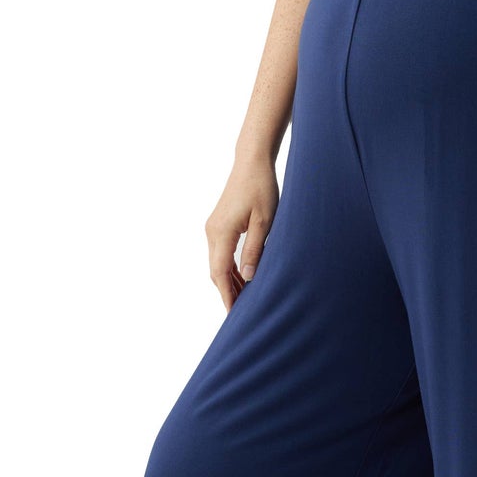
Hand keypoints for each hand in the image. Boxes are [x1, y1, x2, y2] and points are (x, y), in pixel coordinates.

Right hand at [204, 152, 280, 312]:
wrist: (251, 162)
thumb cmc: (262, 188)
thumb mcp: (264, 221)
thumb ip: (255, 250)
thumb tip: (247, 278)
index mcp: (222, 232)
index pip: (219, 272)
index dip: (226, 294)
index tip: (233, 314)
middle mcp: (212, 231)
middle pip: (215, 271)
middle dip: (226, 291)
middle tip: (241, 312)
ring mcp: (213, 227)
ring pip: (216, 263)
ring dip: (228, 280)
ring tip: (244, 298)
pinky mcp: (218, 224)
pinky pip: (220, 252)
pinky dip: (228, 267)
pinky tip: (240, 277)